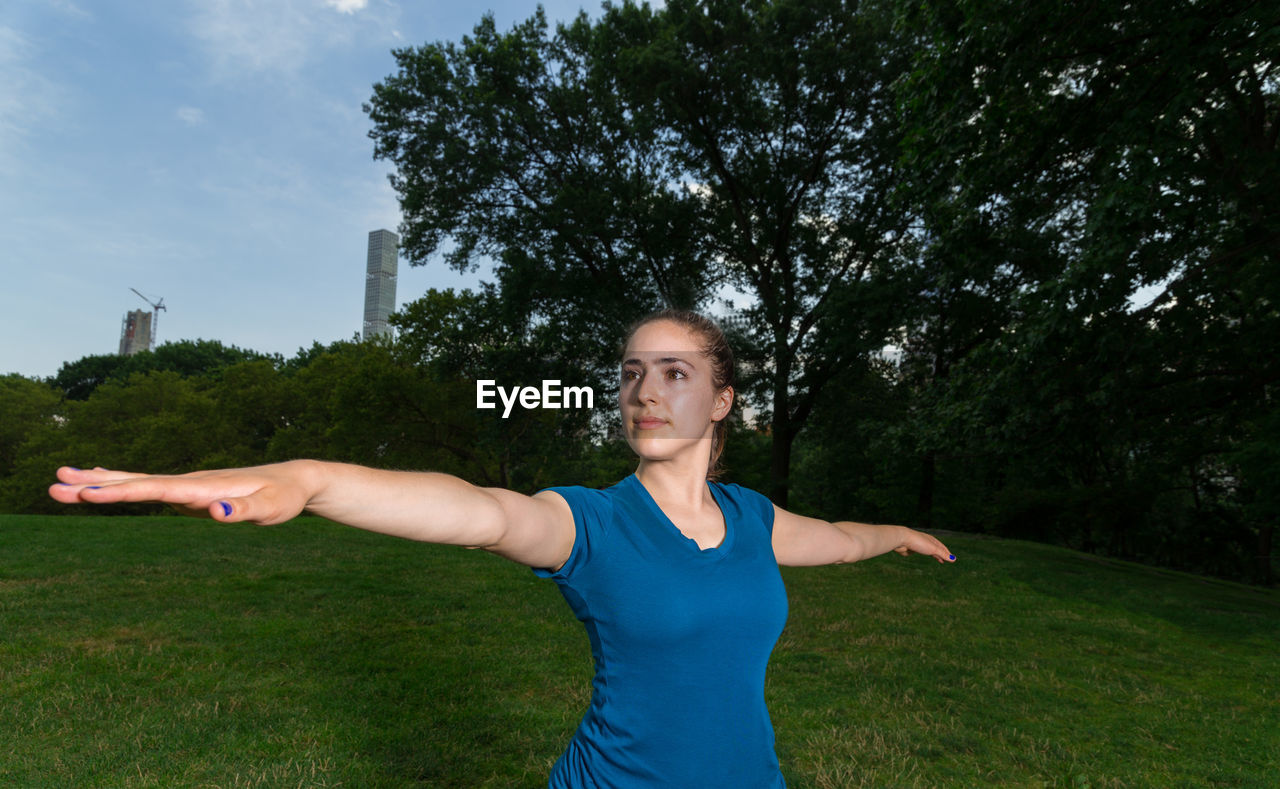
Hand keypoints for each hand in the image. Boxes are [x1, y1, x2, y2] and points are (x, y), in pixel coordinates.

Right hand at [48, 462, 318, 524]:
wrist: (294, 479)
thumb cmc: (284, 497)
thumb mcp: (270, 509)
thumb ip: (243, 510)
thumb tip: (215, 510)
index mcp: (203, 487)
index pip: (155, 489)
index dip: (121, 490)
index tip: (87, 492)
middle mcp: (190, 482)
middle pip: (136, 482)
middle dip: (95, 485)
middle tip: (53, 486)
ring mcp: (188, 484)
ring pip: (137, 480)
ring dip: (99, 481)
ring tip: (61, 479)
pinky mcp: (190, 489)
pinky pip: (148, 483)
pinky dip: (121, 479)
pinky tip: (102, 478)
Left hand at [893, 527, 956, 563]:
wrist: (902, 539)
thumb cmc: (918, 542)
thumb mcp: (933, 549)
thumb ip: (943, 554)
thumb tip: (954, 559)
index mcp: (931, 539)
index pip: (942, 547)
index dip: (947, 553)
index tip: (952, 558)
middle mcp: (925, 541)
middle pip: (936, 549)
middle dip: (941, 554)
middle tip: (946, 560)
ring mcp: (918, 545)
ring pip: (928, 551)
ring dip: (934, 555)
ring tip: (938, 559)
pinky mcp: (911, 549)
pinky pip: (920, 552)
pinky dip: (925, 555)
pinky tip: (924, 555)